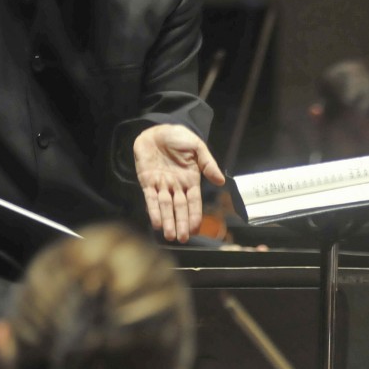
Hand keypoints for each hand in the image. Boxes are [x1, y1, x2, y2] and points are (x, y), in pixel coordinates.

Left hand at [134, 124, 225, 242]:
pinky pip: (150, 198)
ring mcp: (161, 185)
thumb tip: (221, 181)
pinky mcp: (147, 181)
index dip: (194, 215)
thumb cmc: (179, 137)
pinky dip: (153, 210)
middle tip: (182, 239)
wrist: (157, 129)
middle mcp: (176, 186)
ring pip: (165, 206)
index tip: (195, 229)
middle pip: (179, 208)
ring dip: (167, 221)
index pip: (193, 202)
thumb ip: (208, 164)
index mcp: (190, 180)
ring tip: (169, 236)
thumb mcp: (197, 148)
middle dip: (180, 223)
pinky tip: (156, 222)